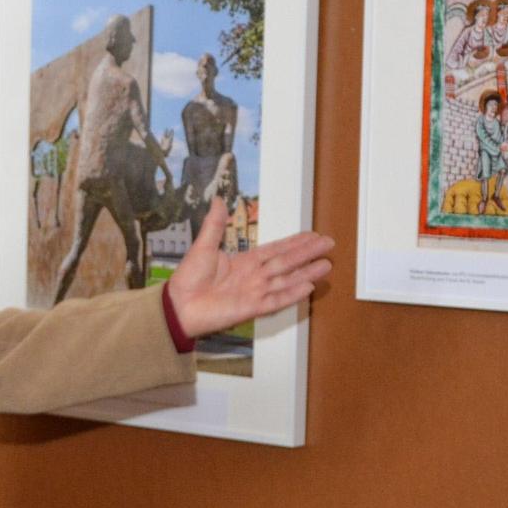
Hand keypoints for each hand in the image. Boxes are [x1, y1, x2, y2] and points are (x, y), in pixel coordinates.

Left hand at [165, 196, 332, 337]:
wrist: (178, 305)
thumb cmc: (188, 278)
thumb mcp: (203, 246)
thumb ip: (215, 225)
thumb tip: (218, 199)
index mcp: (244, 262)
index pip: (276, 250)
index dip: (294, 243)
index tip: (311, 235)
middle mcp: (253, 277)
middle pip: (287, 262)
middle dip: (308, 253)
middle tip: (328, 244)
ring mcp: (254, 292)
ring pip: (287, 280)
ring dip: (307, 272)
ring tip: (327, 265)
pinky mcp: (251, 308)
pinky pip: (276, 300)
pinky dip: (292, 294)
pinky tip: (309, 287)